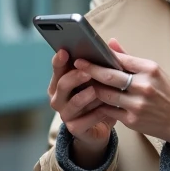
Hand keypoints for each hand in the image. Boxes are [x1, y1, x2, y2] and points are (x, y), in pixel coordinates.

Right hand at [47, 49, 115, 167]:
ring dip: (86, 96)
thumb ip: (104, 62)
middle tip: (88, 72)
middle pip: (62, 85)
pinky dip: (95, 114)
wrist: (100, 126)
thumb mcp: (100, 79)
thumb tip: (113, 41)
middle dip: (75, 77)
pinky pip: (83, 121)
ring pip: (73, 103)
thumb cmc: (98, 97)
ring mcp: (65, 114)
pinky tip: (106, 110)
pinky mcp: (75, 128)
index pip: (57, 68)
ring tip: (96, 91)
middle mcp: (59, 98)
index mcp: (61, 82)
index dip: (59, 60)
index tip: (65, 51)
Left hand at [75, 39, 169, 147]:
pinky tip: (92, 101)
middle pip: (109, 76)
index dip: (100, 57)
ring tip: (83, 83)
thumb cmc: (167, 92)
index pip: (120, 59)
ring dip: (92, 89)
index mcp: (150, 69)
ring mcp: (137, 104)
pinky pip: (109, 110)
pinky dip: (99, 105)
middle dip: (90, 70)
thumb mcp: (154, 71)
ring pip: (105, 95)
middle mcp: (143, 86)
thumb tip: (111, 43)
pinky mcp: (132, 120)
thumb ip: (130, 59)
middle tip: (77, 64)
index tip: (86, 54)